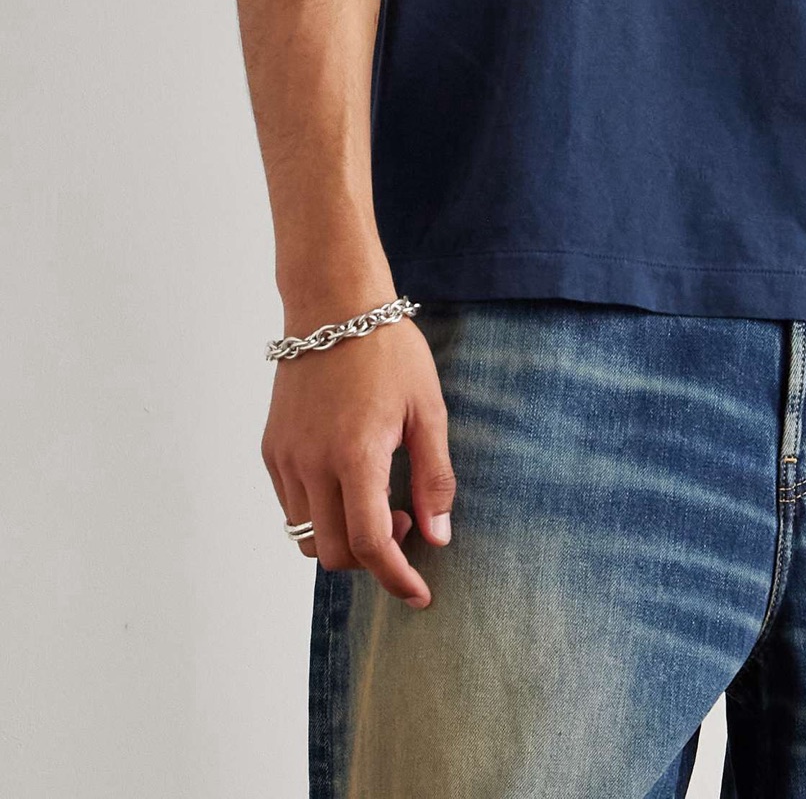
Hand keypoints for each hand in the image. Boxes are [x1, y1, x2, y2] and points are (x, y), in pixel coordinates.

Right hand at [260, 309, 454, 607]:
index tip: (420, 594)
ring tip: (377, 500)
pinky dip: (319, 513)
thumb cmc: (389, 352)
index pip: (371, 544)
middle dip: (372, 559)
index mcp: (356, 455)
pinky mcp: (272, 449)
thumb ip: (434, 477)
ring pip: (306, 536)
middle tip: (405, 523)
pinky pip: (291, 506)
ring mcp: (286, 458)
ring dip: (342, 539)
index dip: (397, 579)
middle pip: (334, 553)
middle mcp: (312, 464)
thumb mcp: (427, 410)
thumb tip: (437, 536)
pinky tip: (348, 481)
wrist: (333, 306)